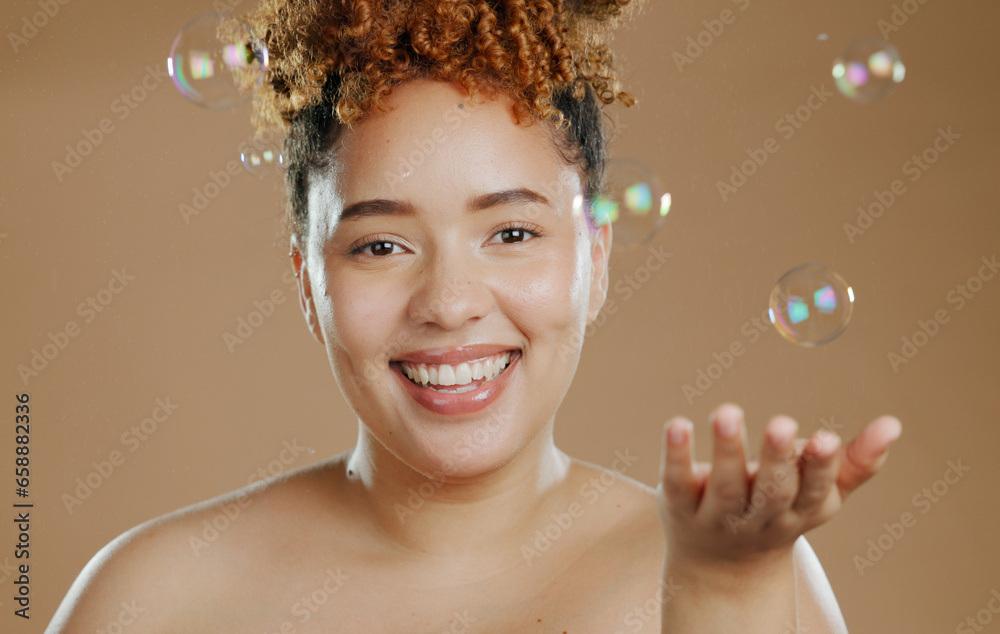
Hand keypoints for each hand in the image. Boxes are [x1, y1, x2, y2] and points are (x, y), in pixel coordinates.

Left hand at [656, 403, 901, 573]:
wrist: (722, 568)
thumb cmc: (779, 513)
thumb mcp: (819, 495)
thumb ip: (856, 463)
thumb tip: (895, 424)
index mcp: (799, 511)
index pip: (812, 491)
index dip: (819, 467)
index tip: (824, 438)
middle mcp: (759, 517)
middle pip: (770, 491)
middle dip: (776, 459)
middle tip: (781, 423)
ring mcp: (717, 514)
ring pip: (725, 486)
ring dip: (727, 450)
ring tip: (728, 412)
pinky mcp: (679, 504)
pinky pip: (676, 480)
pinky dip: (676, 454)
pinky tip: (678, 424)